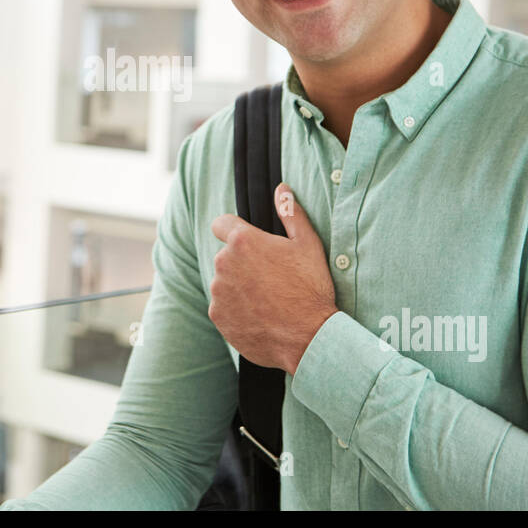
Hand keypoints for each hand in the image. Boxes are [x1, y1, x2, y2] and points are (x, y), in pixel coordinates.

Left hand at [208, 182, 338, 374]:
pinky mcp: (218, 316)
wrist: (308, 338)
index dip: (233, 230)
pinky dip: (237, 309)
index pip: (221, 223)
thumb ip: (291, 213)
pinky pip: (224, 306)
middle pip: (227, 256)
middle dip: (243, 262)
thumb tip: (282, 189)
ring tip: (268, 299)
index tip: (248, 241)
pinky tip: (261, 315)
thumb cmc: (310, 288)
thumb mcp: (308, 245)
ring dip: (239, 286)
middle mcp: (224, 264)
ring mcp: (218, 292)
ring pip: (224, 282)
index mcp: (243, 242)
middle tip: (272, 277)